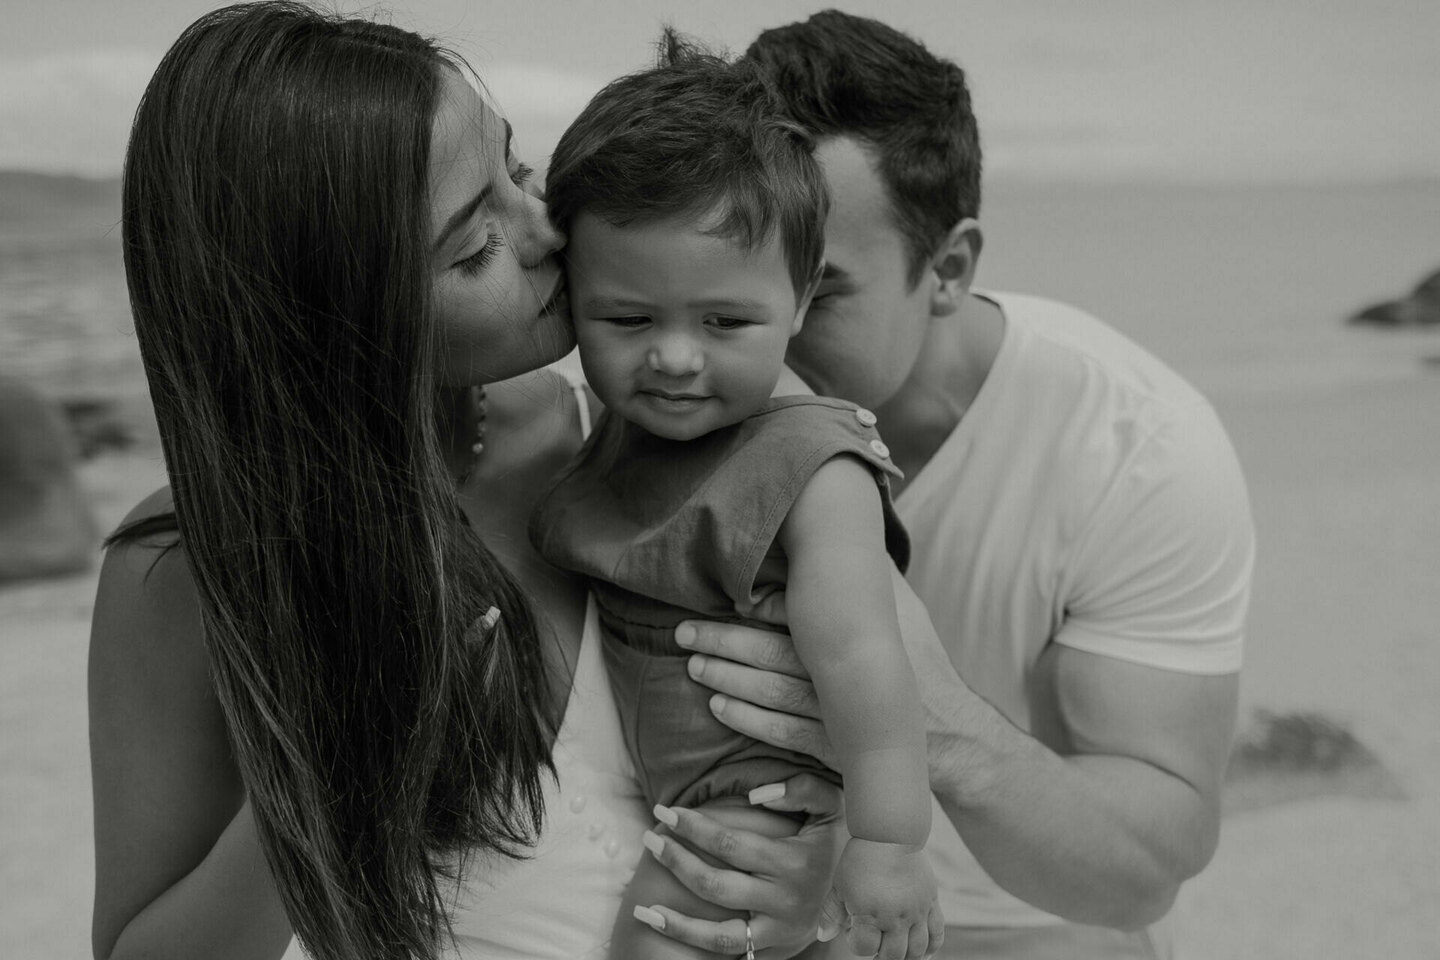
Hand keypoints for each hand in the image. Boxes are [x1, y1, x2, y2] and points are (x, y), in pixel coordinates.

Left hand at [643, 774, 845, 957]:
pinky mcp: (775, 947)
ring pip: (719, 932)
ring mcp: (780, 929)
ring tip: (642, 905)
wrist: (867, 889)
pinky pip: (729, 950)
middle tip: (649, 836)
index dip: (693, 827)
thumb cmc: (838, 838)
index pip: (731, 844)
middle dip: (676, 860)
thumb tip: (756, 795)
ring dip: (676, 919)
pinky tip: (661, 924)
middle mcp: (786, 900)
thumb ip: (802, 789)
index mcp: (796, 861)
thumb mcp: (833, 805)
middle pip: (716, 885)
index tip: (667, 810)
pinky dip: (692, 940)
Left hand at [678, 569, 972, 779]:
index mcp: (862, 632)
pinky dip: (752, 721)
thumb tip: (849, 530)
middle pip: (776, 652)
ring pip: (774, 692)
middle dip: (726, 641)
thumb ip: (876, 575)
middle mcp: (849, 670)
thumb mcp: (908, 612)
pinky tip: (721, 708)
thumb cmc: (924, 666)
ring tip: (692, 666)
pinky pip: (786, 733)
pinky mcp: (838, 747)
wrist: (955, 736)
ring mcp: (842, 712)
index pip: (802, 613)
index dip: (759, 602)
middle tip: (683, 632)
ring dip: (730, 678)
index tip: (722, 591)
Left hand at [830, 838, 942, 959]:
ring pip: (917, 950)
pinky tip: (924, 953)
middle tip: (875, 944)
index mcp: (870, 914)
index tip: (852, 930)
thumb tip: (823, 936)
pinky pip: (937, 933)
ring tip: (896, 952)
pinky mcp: (931, 902)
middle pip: (893, 955)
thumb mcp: (840, 885)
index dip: (855, 943)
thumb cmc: (860, 859)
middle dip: (881, 956)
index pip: (864, 948)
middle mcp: (896, 917)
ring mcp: (917, 912)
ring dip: (907, 957)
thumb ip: (831, 913)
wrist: (890, 835)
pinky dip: (933, 947)